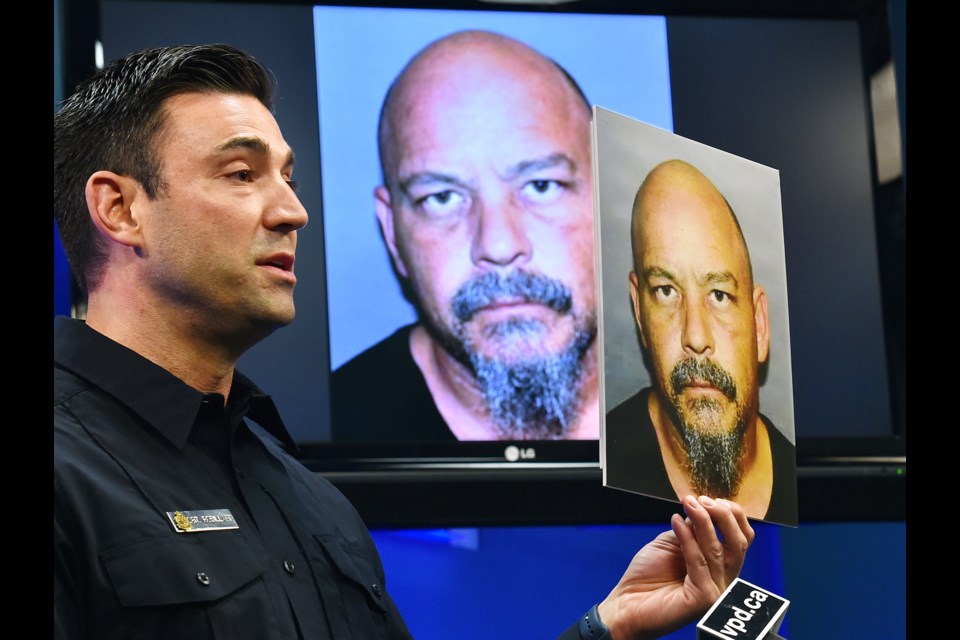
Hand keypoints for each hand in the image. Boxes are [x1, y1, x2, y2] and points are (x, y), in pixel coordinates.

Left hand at [597, 495, 754, 639]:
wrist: (628, 602)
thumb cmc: (648, 575)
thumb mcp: (673, 541)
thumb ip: (692, 528)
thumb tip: (703, 507)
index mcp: (720, 565)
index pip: (742, 537)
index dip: (732, 514)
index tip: (711, 498)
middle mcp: (723, 579)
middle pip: (738, 543)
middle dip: (722, 515)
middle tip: (702, 499)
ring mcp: (715, 590)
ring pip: (718, 549)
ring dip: (702, 521)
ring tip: (688, 503)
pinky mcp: (703, 598)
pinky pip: (698, 561)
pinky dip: (687, 538)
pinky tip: (676, 521)